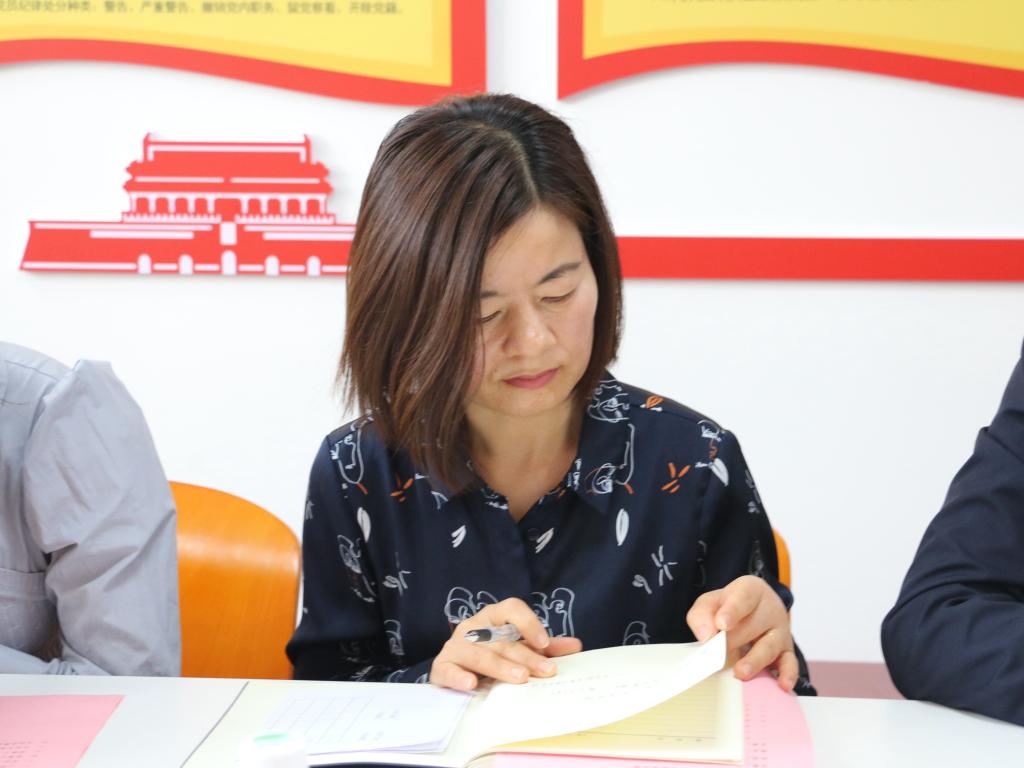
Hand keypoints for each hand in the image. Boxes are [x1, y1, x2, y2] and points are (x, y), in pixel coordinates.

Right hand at [430, 597, 582, 690]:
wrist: (454, 670)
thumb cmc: (491, 655)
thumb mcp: (518, 648)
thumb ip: (544, 648)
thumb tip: (576, 646)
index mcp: (493, 616)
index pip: (510, 609)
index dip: (528, 623)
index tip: (545, 643)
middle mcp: (473, 627)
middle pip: (500, 638)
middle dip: (525, 655)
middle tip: (546, 671)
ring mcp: (456, 645)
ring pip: (479, 653)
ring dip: (500, 666)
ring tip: (520, 678)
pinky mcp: (442, 666)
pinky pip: (449, 670)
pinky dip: (459, 676)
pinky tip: (472, 684)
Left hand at [686, 575, 797, 691]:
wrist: (751, 611)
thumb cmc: (728, 607)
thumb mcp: (710, 602)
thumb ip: (702, 615)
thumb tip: (706, 636)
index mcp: (751, 590)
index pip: (743, 598)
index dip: (732, 611)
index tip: (721, 624)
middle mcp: (770, 609)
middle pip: (753, 625)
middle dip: (733, 641)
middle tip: (718, 655)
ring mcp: (781, 631)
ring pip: (769, 646)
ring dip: (755, 660)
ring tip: (741, 672)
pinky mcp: (786, 651)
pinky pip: (789, 663)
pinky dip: (788, 674)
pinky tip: (783, 685)